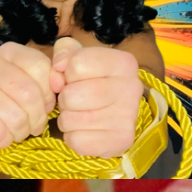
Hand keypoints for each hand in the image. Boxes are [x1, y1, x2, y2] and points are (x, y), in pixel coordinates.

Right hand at [0, 42, 55, 149]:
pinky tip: (4, 137)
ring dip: (22, 131)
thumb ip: (53, 75)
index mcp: (10, 51)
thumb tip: (59, 83)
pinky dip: (5, 140)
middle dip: (37, 117)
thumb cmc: (12, 97)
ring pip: (15, 115)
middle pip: (29, 93)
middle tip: (35, 125)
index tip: (47, 105)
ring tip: (20, 131)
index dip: (48, 93)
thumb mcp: (36, 80)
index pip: (40, 67)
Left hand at [50, 37, 143, 158]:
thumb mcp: (78, 57)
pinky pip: (76, 140)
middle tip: (77, 100)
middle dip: (65, 99)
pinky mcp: (121, 139)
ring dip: (67, 119)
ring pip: (69, 120)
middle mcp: (132, 87)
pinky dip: (73, 137)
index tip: (76, 78)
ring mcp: (129, 115)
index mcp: (124, 62)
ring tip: (81, 114)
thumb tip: (59, 67)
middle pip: (71, 95)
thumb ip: (64, 50)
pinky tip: (86, 130)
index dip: (67, 73)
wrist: (115, 112)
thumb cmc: (92, 81)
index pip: (77, 64)